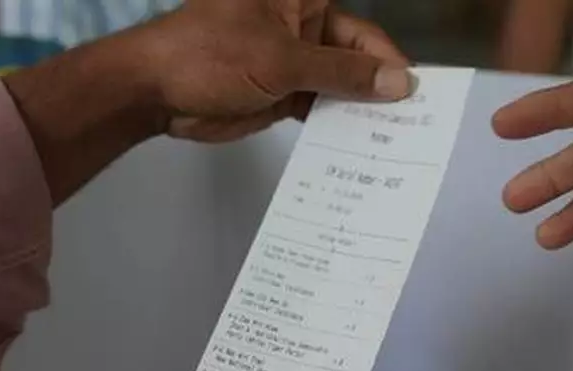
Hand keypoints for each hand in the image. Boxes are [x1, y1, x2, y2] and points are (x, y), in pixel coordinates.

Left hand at [4, 0, 412, 203]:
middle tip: (413, 132)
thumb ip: (343, 73)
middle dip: (379, 93)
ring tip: (393, 149)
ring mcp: (294, 65)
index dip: (391, 63)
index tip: (419, 98)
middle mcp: (305, 29)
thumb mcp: (282, 61)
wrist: (152, 91)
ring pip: (340, 90)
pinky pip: (320, 111)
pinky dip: (335, 130)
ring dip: (359, 116)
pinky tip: (359, 154)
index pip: (363, 33)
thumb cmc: (211, 54)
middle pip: (357, 62)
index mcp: (304, 1)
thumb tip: (400, 83)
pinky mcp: (283, 96)